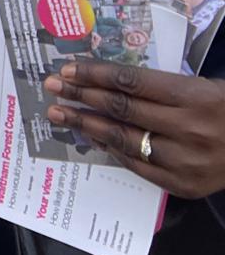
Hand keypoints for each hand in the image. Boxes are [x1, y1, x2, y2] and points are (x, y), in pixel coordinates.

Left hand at [44, 62, 224, 197]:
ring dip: (86, 125)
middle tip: (52, 86)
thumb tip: (105, 79)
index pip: (132, 83)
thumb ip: (159, 86)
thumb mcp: (202, 87)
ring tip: (59, 113)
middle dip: (82, 96)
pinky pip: (137, 165)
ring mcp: (186, 161)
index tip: (68, 69)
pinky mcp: (183, 185)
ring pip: (124, 139)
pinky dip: (112, 150)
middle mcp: (190, 129)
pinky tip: (91, 138)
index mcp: (196, 97)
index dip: (96, 75)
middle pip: (122, 109)